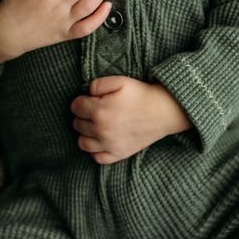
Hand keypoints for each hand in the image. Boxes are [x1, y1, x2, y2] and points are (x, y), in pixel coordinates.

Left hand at [70, 76, 191, 163]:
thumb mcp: (120, 81)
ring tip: (96, 125)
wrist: (163, 111)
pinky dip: (95, 150)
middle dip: (83, 115)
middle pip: (77, 124)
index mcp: (99, 111)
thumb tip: (87, 93)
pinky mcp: (118, 154)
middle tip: (96, 110)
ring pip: (82, 142)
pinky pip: (97, 157)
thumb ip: (97, 84)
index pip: (75, 107)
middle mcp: (101, 130)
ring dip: (86, 133)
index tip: (90, 99)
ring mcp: (109, 145)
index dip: (81, 100)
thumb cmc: (141, 94)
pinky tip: (101, 140)